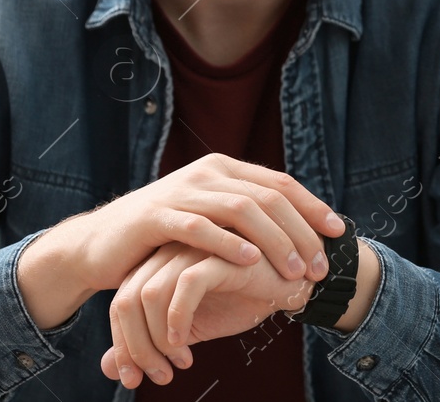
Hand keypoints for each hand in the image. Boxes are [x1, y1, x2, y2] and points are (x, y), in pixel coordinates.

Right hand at [16, 154, 342, 328]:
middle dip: (299, 232)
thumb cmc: (164, 239)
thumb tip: (299, 234)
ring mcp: (180, 192)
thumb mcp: (210, 220)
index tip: (338, 234)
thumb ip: (245, 218)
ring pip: (239, 210)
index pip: (279, 184)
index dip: (312, 207)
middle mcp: (206, 174)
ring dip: (273, 240)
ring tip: (294, 269)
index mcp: (223, 170)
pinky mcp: (156, 216)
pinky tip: (249, 261)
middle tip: (319, 266)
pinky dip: (227, 243)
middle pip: (266, 197)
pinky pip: (198, 227)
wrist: (100, 244)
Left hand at [100, 241, 313, 388]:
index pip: (121, 304)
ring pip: (148, 294)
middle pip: (126, 300)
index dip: (123, 344)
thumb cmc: (241, 300)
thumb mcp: (188, 329)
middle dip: (135, 348)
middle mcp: (169, 250)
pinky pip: (184, 285)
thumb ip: (149, 343)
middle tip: (158, 376)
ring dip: (156, 341)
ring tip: (178, 363)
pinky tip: (187, 344)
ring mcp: (193, 248)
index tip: (137, 378)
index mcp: (159, 263)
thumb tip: (108, 370)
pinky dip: (177, 320)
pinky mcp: (219, 252)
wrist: (295, 283)